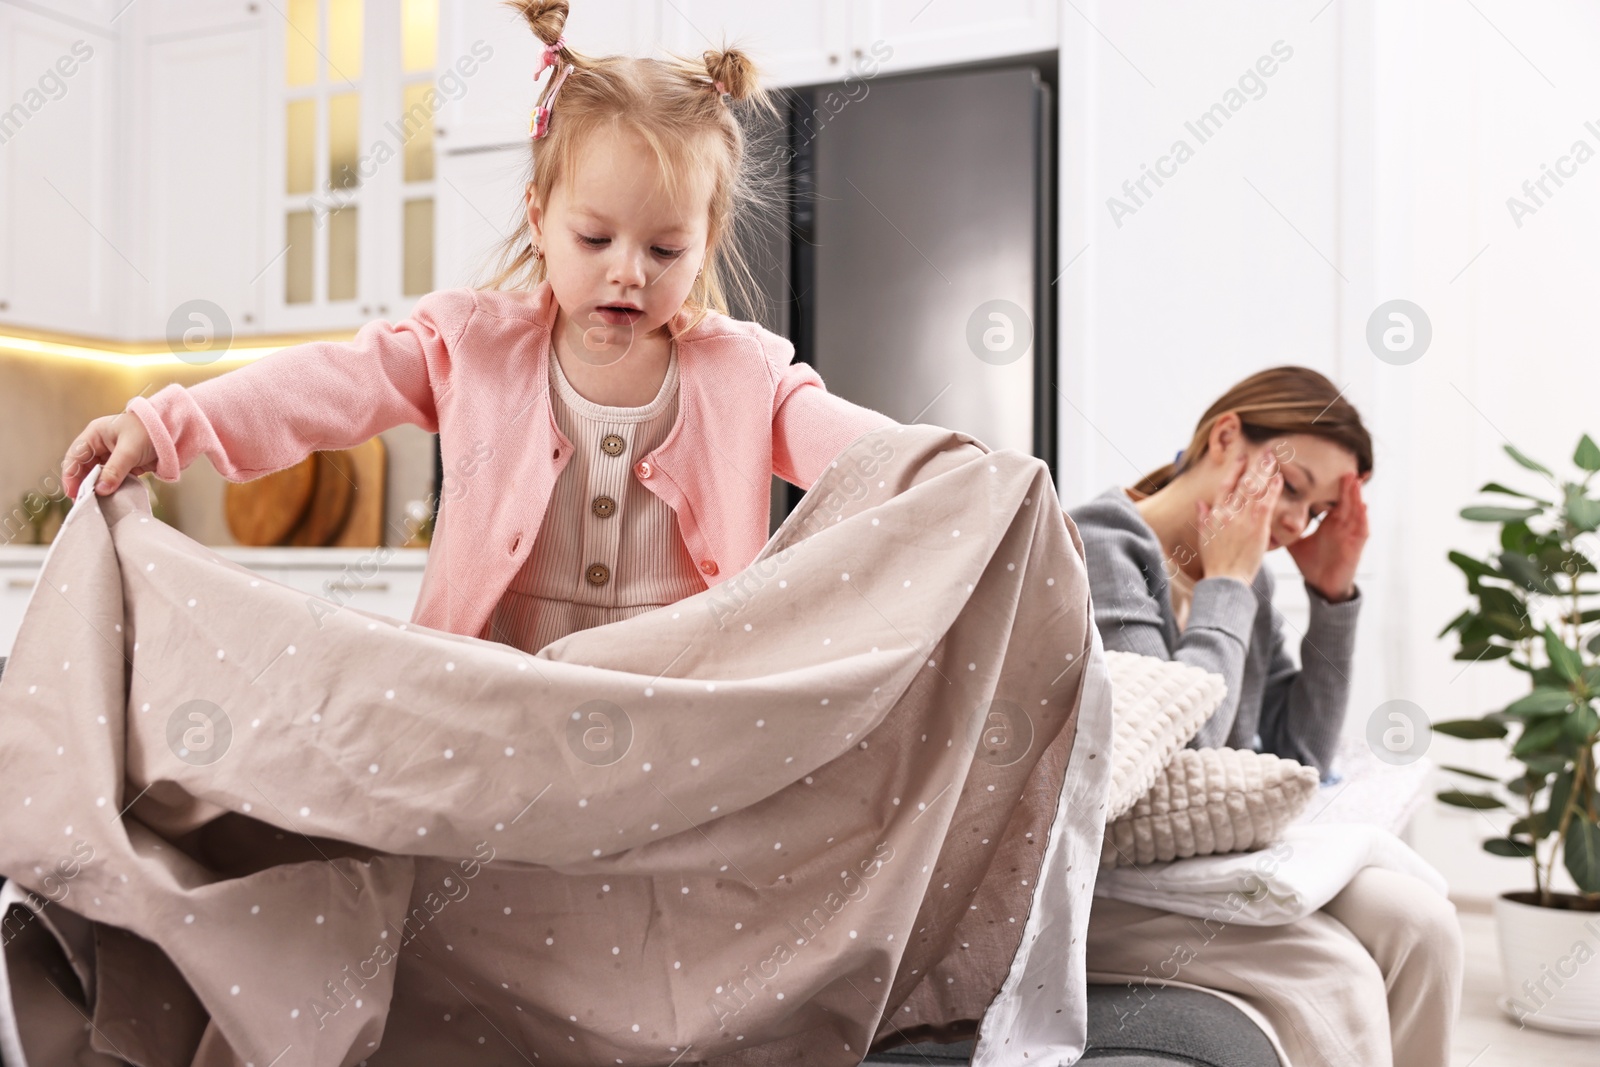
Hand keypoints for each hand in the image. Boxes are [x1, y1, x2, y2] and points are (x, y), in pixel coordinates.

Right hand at [61, 413, 156, 497]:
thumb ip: (115, 470)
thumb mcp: (130, 450)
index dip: (71, 476)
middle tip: (85, 503)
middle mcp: (100, 446)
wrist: (174, 430)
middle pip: (84, 468)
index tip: (73, 493)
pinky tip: (110, 499)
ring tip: (96, 504)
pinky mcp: (124, 465)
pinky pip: (112, 479)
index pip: (75, 457)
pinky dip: (110, 488)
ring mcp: (111, 456)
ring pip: (97, 475)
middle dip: (83, 485)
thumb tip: (101, 490)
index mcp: (94, 435)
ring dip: (97, 488)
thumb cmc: (149, 431)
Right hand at [1195, 450, 1280, 586]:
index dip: (1234, 470)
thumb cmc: (1215, 562)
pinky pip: (1266, 503)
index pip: (1225, 485)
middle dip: (1255, 465)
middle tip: (1267, 452)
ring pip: (1255, 489)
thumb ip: (1203, 517)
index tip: (1242, 458)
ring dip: (1265, 472)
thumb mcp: (1203, 538)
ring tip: (1274, 459)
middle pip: (1243, 483)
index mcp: (1215, 514)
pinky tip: (1278, 479)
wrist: (1225, 580)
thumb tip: (1199, 502)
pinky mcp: (1257, 527)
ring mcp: (1243, 519)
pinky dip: (1272, 489)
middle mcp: (1228, 513)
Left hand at [1286, 471, 1368, 600]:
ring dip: (1356, 495)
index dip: (1332, 484)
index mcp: (1328, 521)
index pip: (1331, 498)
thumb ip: (1285, 528)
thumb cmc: (1311, 563)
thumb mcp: (1295, 542)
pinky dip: (1363, 516)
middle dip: (1346, 483)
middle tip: (1345, 465)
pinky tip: (1364, 506)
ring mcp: (1351, 533)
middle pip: (1345, 499)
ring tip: (1355, 479)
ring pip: (1355, 509)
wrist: (1321, 585)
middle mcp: (1342, 524)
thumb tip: (1263, 516)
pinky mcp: (1356, 544)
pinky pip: (1362, 528)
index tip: (1327, 466)